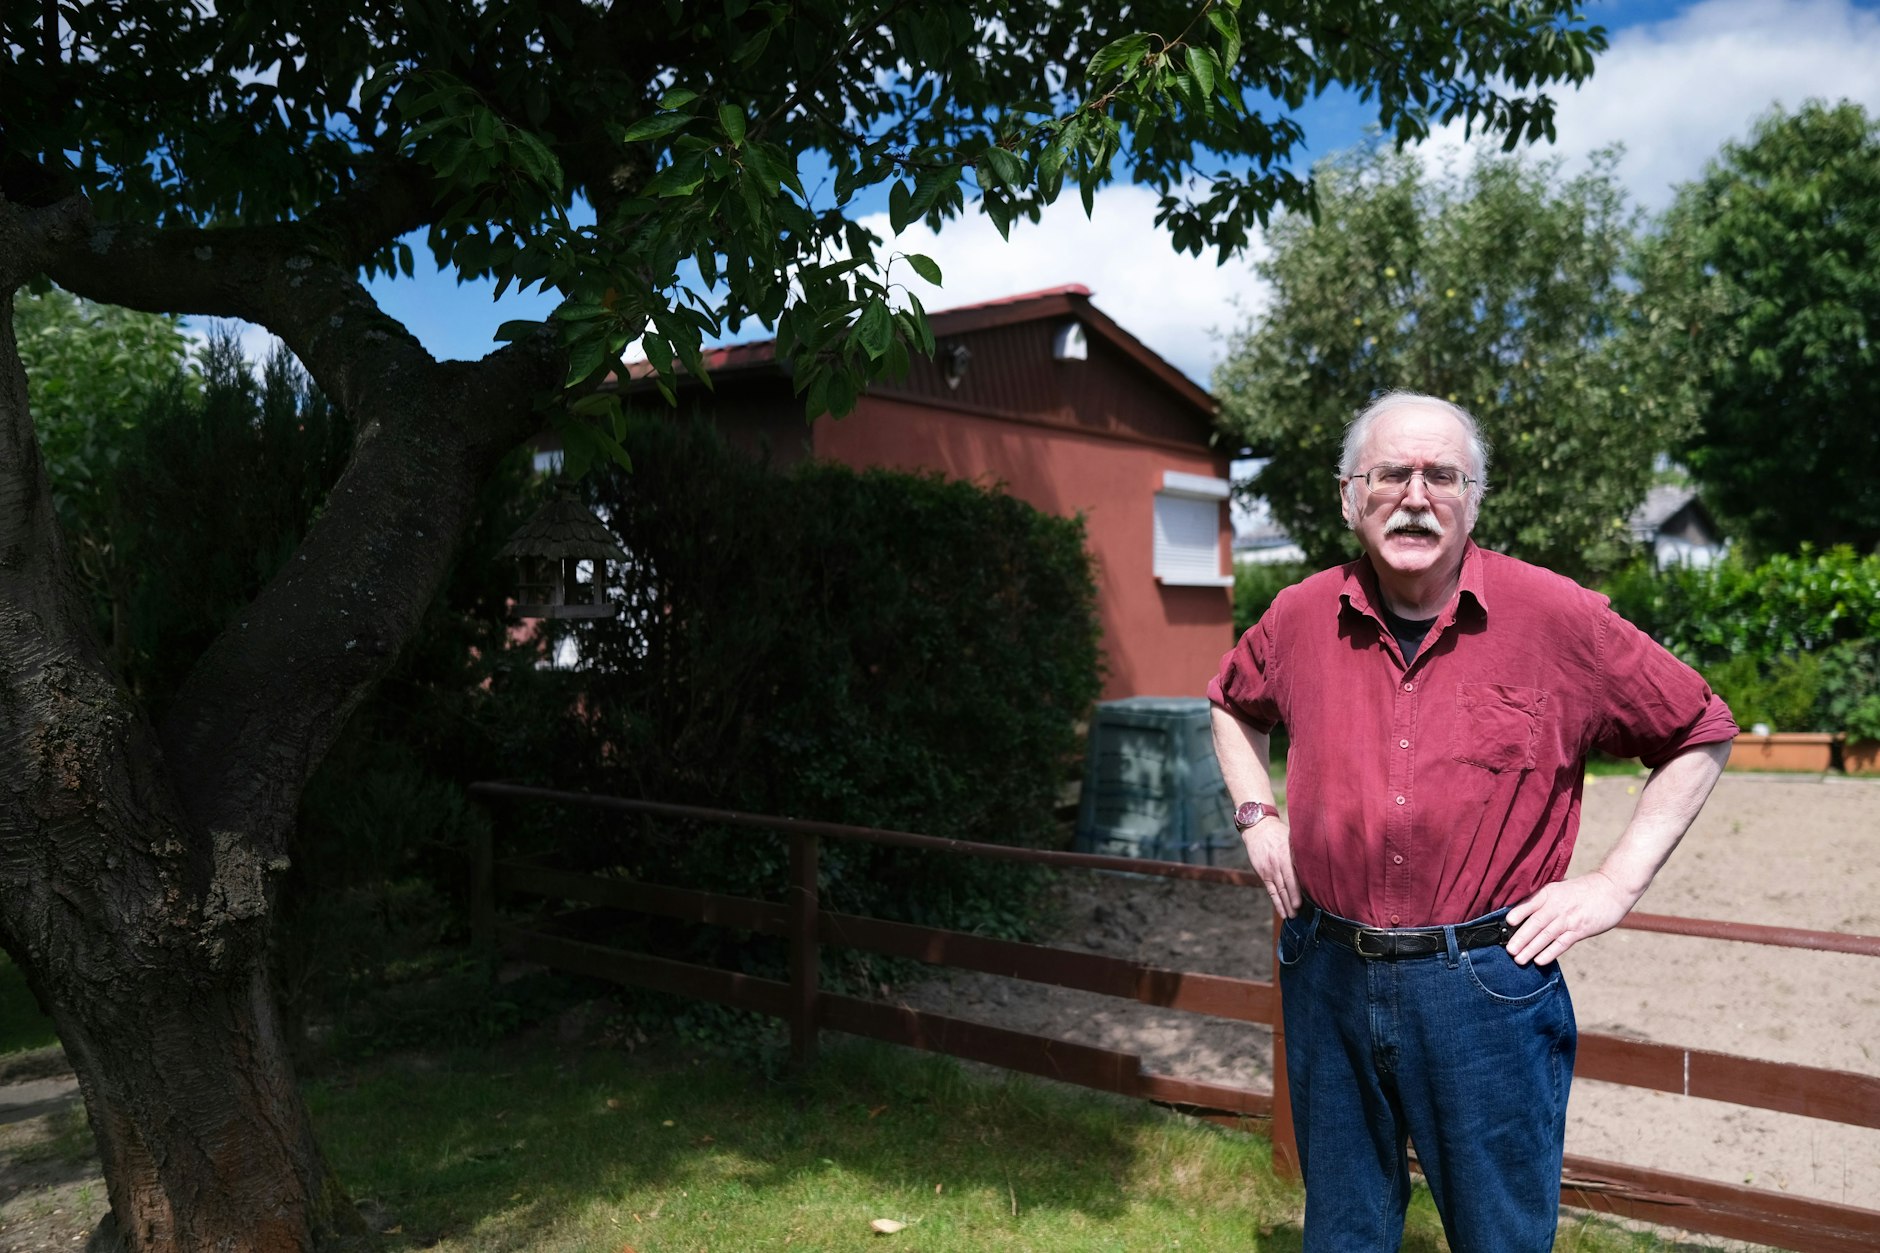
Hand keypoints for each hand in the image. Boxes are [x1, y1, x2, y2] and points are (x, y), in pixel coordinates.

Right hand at [1242, 817, 1299, 918]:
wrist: (1258, 828)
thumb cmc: (1279, 833)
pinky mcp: (1262, 873)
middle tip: (1300, 913)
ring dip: (1285, 905)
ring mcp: (1270, 869)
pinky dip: (1276, 902)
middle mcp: (1279, 863)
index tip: (1309, 900)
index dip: (1301, 889)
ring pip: (1279, 890)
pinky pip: (1270, 891)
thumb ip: (1302, 853)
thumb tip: (1318, 865)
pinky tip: (1281, 911)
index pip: (1297, 874)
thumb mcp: (1293, 839)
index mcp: (1289, 854)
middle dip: (1294, 900)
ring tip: (1292, 917)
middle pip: (1288, 885)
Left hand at [1504, 870, 1636, 965]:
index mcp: (1550, 892)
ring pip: (1546, 935)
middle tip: (1508, 950)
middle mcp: (1557, 905)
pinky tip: (1540, 961)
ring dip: (1531, 948)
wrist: (1613, 888)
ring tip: (1518, 959)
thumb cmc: (1584, 889)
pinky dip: (1550, 952)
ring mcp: (1569, 918)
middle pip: (1535, 923)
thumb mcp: (1561, 888)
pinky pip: (1562, 943)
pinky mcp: (1581, 929)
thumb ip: (1545, 898)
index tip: (1506, 923)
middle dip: (1520, 938)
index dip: (1518, 913)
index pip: (1529, 903)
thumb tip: (1525, 911)